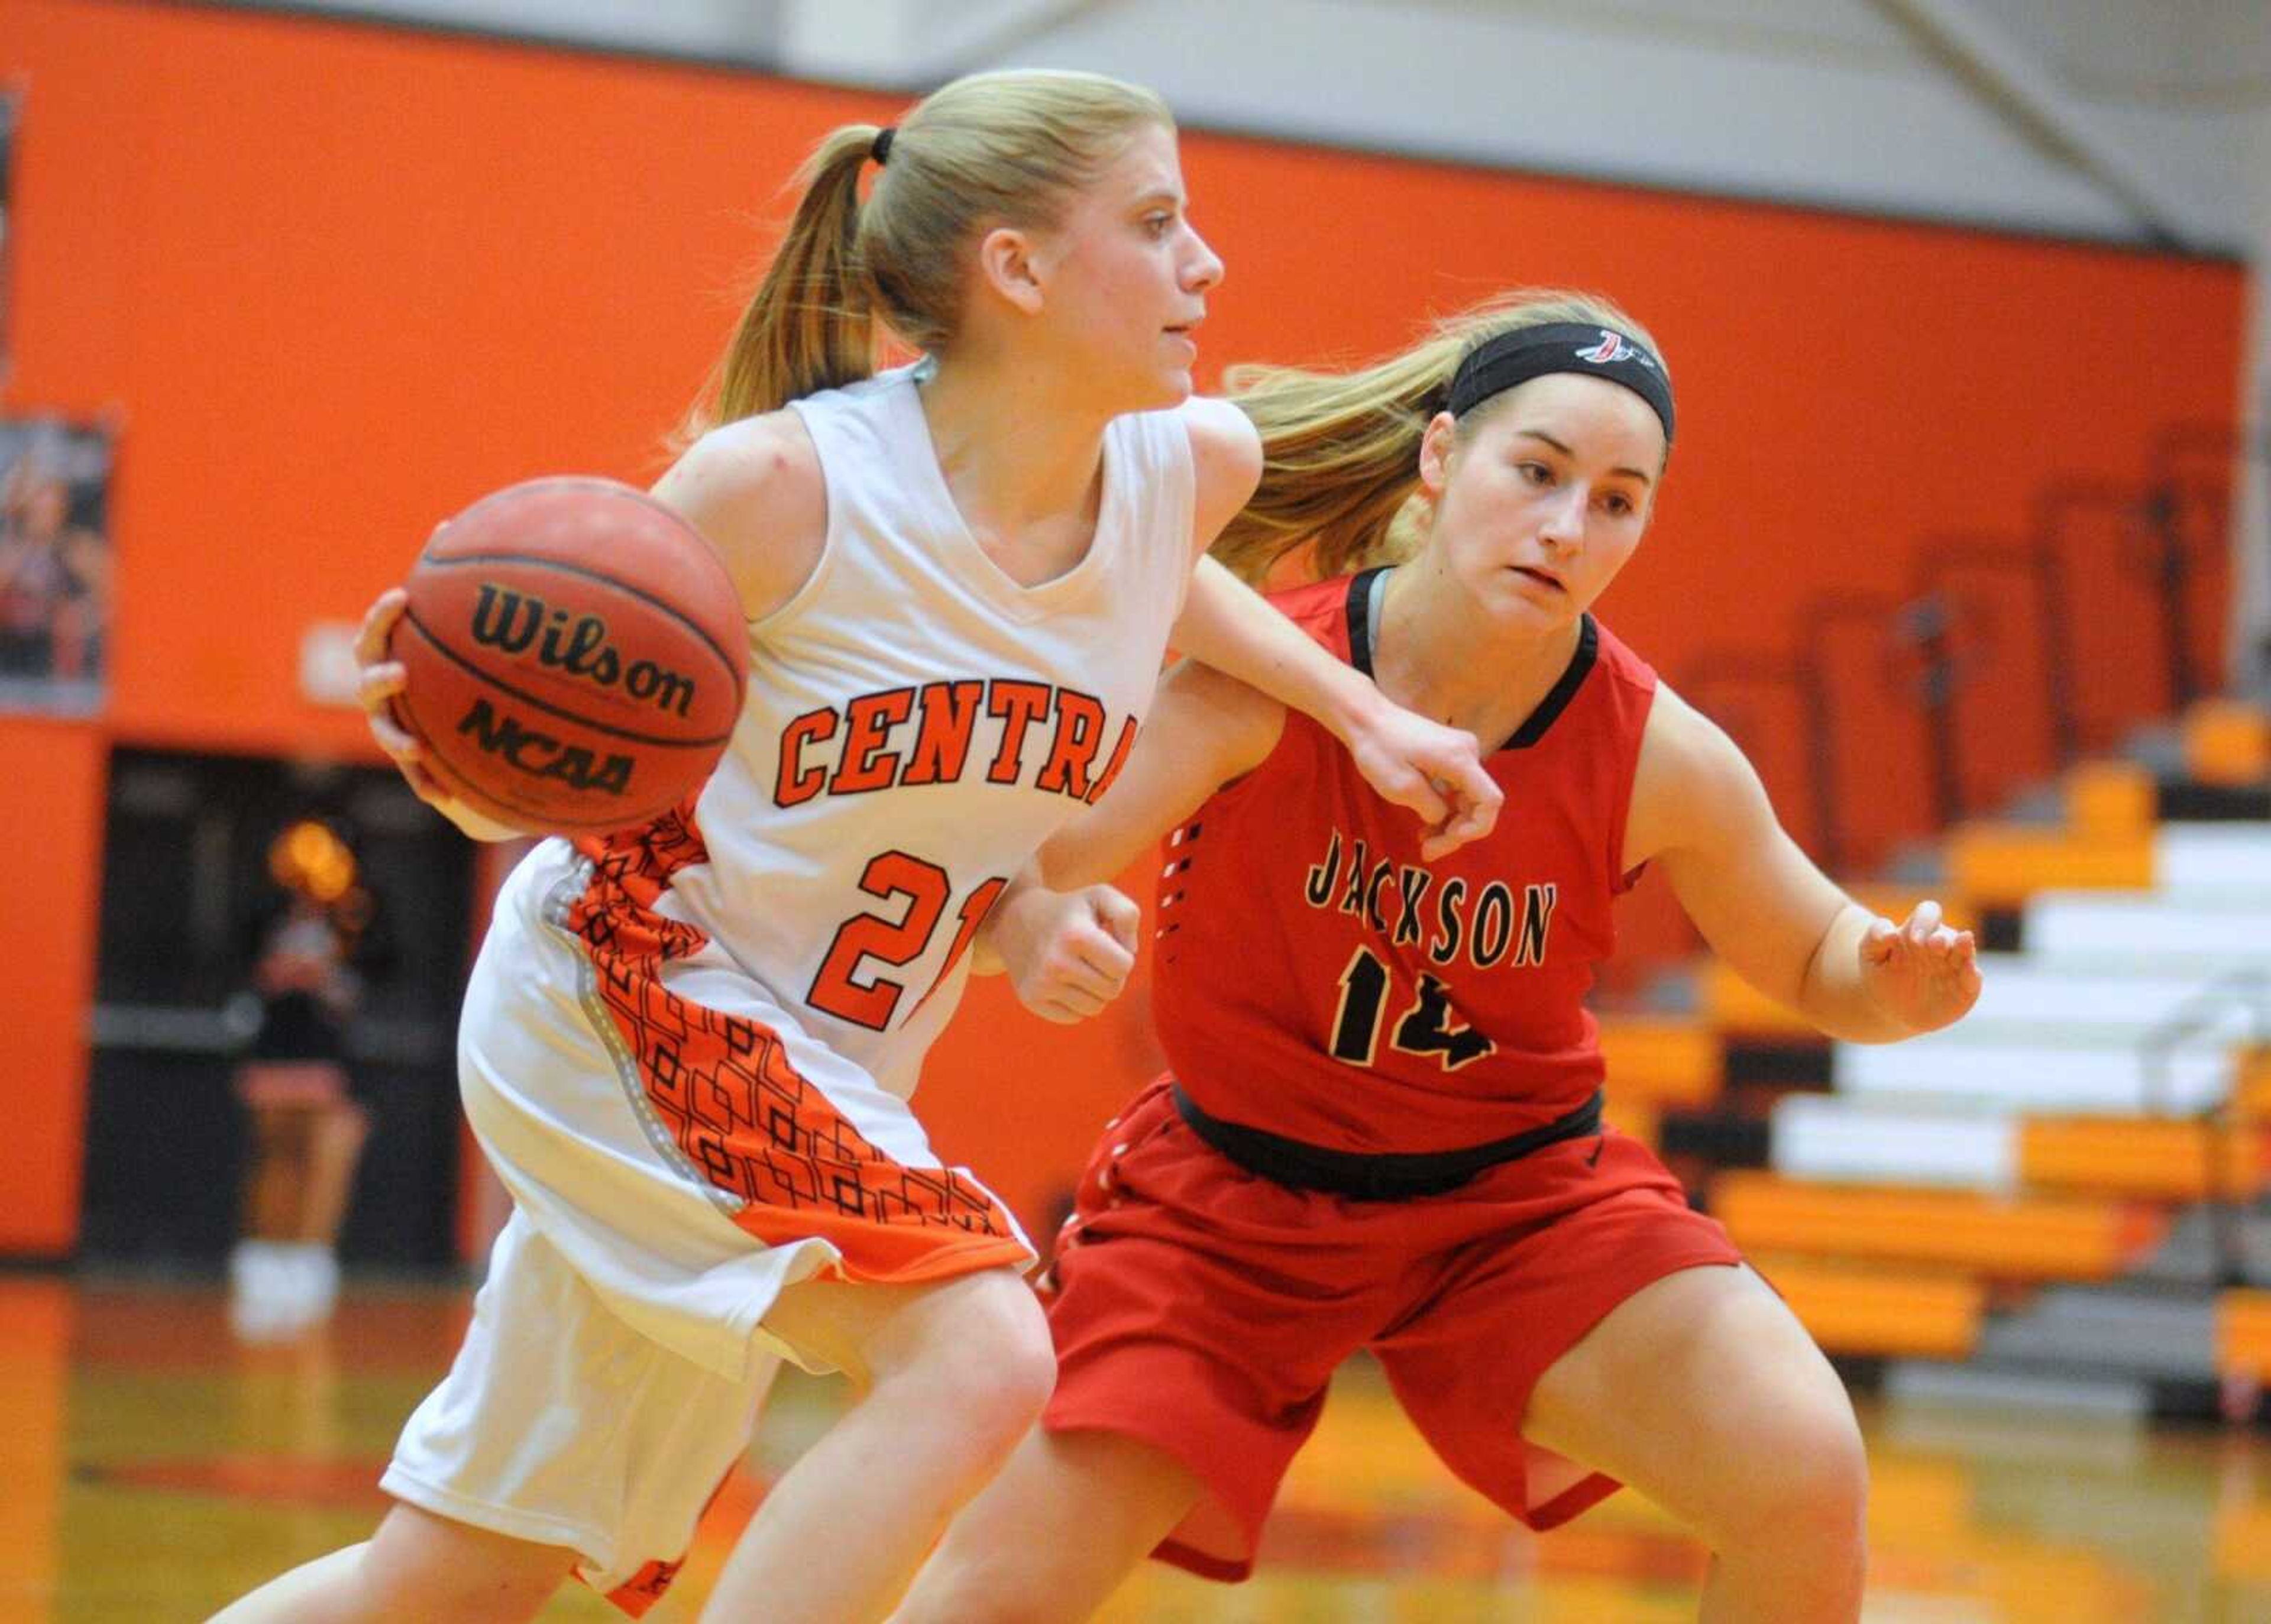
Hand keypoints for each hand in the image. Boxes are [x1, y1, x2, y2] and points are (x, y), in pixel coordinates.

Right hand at [355, 586, 522, 839]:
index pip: (376, 633)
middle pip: (368, 682)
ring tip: (415, 746)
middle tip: (401, 674)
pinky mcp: (411, 763)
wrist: (449, 724)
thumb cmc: (446, 665)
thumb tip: (447, 522)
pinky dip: (428, 785)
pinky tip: (444, 797)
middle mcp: (382, 693)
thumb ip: (448, 586)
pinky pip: (417, 778)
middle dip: (379, 678)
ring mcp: (392, 727)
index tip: (403, 598)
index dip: (383, 616)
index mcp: (388, 655)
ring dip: (397, 738)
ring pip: (386, 733)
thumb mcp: (450, 629)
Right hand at [980, 882, 1141, 1024]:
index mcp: (1076, 935)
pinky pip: (1074, 1017)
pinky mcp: (1031, 999)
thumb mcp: (1100, 895)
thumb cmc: (1068, 909)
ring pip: (1095, 1008)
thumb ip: (1127, 914)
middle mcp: (1056, 962)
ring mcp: (1041, 983)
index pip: (1124, 967)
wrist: (1015, 919)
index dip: (1122, 956)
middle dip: (1110, 976)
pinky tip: (1064, 981)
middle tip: (1094, 959)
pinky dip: (1076, 1003)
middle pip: (1112, 990)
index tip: (1107, 945)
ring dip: (1095, 992)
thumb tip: (1130, 951)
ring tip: (1080, 969)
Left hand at [1344, 701, 1501, 861]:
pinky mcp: (1450, 756)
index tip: (1450, 839)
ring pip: (1467, 799)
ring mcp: (1460, 753)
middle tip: (1429, 851)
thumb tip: (1443, 819)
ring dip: (1450, 824)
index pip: (1491, 801)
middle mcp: (1468, 753)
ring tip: (1424, 841)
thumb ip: (1433, 809)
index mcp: (1460, 759)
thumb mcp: (1403, 788)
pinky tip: (1426, 826)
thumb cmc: (1379, 749)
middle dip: (1457, 832)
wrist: (1366, 718)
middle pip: (1478, 803)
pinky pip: (1457, 789)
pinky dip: (1445, 809)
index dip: (1477, 828)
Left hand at [1859, 900, 1980, 1033]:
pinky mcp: (1965, 986)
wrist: (1891, 1007)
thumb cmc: (1881, 974)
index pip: (1928, 913)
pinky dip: (1972, 974)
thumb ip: (1875, 937)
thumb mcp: (1871, 955)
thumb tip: (1890, 932)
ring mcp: (1955, 965)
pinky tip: (1970, 972)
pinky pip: (1973, 978)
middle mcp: (1941, 944)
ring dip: (1964, 947)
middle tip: (1933, 944)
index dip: (1923, 921)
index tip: (1912, 940)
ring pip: (1965, 950)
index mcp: (1919, 930)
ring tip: (1963, 942)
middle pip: (1948, 933)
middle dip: (1942, 937)